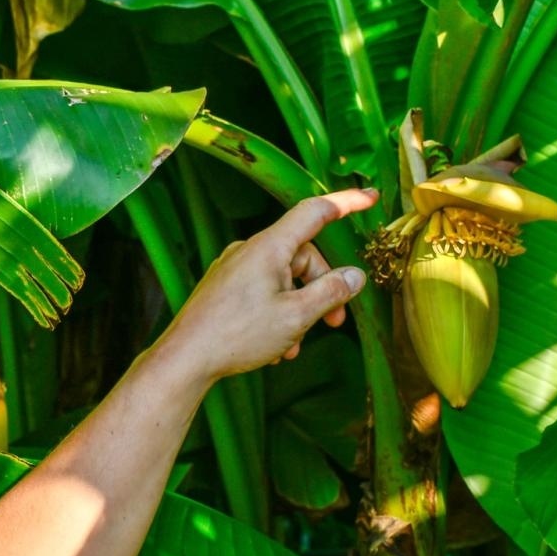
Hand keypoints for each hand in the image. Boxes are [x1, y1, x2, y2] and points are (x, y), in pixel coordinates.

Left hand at [157, 189, 378, 384]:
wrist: (186, 358)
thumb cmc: (237, 334)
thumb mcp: (296, 316)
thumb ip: (330, 292)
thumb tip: (355, 276)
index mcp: (269, 247)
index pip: (316, 212)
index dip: (346, 203)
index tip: (370, 197)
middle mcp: (250, 250)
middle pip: (302, 256)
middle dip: (322, 289)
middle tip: (333, 322)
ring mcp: (235, 269)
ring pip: (283, 280)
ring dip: (298, 310)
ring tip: (293, 345)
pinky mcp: (225, 288)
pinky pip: (262, 292)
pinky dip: (276, 315)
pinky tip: (276, 347)